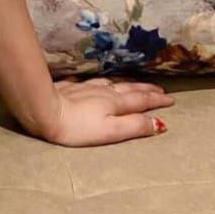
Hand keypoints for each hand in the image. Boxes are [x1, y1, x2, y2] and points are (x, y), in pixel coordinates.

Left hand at [40, 76, 175, 147]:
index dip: (157, 100)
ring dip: (125, 83)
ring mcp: (84, 87)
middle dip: (146, 89)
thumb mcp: (110, 131)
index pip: (141, 100)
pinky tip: (94, 82)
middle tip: (160, 89)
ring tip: (134, 83)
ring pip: (110, 82)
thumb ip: (134, 126)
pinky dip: (98, 82)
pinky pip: (88, 82)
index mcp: (114, 103)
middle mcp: (102, 92)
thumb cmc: (77, 128)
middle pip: (128, 88)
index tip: (171, 99)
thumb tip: (159, 123)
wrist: (43, 112)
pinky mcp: (68, 87)